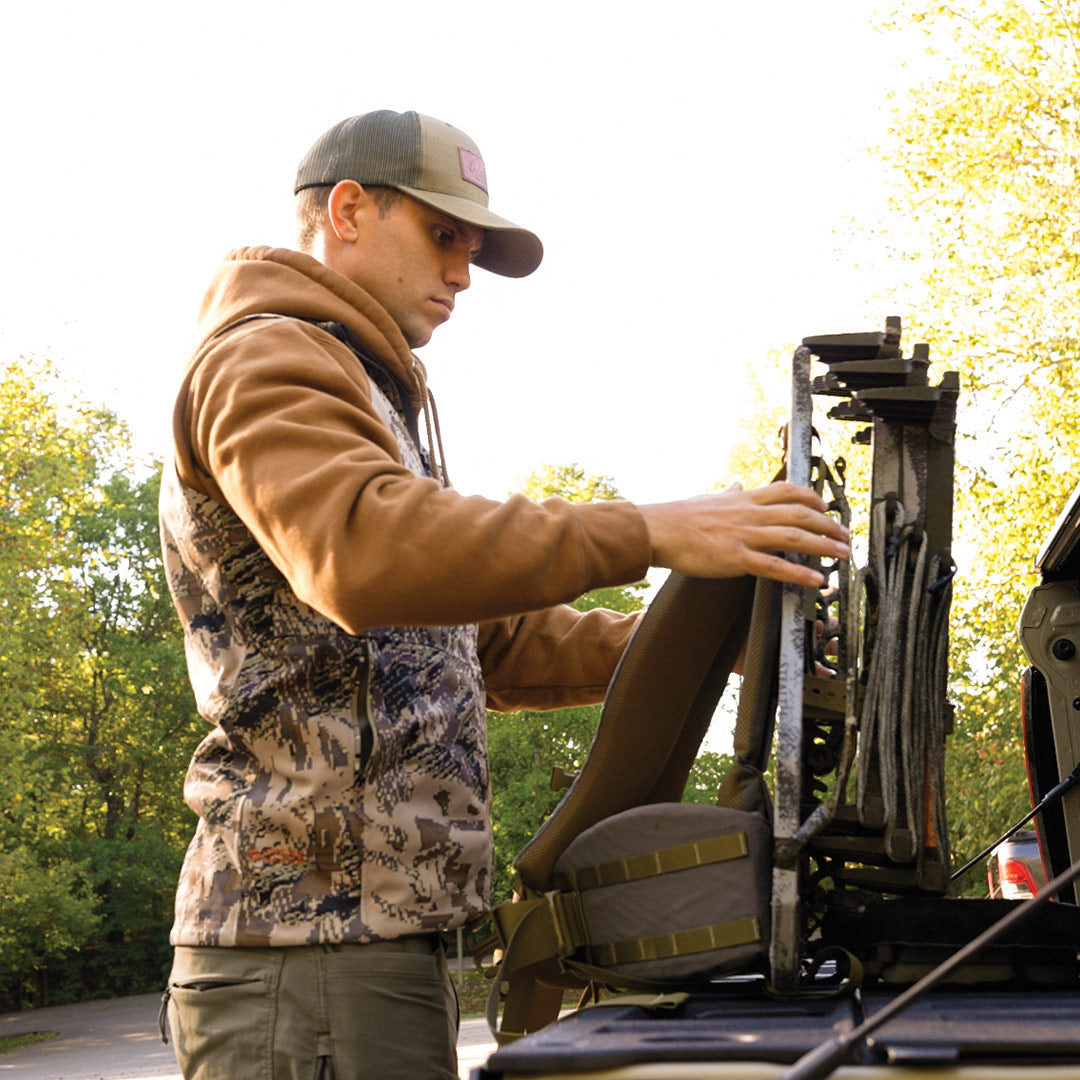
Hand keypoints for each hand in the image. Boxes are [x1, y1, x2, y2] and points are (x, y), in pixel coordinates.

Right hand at [638, 481, 848, 587]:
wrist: (658, 529)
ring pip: (794, 538)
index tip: (825, 506)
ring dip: (824, 546)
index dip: (812, 497)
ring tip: (842, 555)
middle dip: (828, 525)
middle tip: (844, 535)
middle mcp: (750, 514)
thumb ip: (729, 495)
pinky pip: (774, 566)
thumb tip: (737, 486)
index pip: (788, 491)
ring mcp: (745, 536)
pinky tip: (816, 580)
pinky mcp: (736, 558)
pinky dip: (799, 573)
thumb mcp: (710, 499)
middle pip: (800, 514)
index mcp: (745, 500)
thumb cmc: (680, 517)